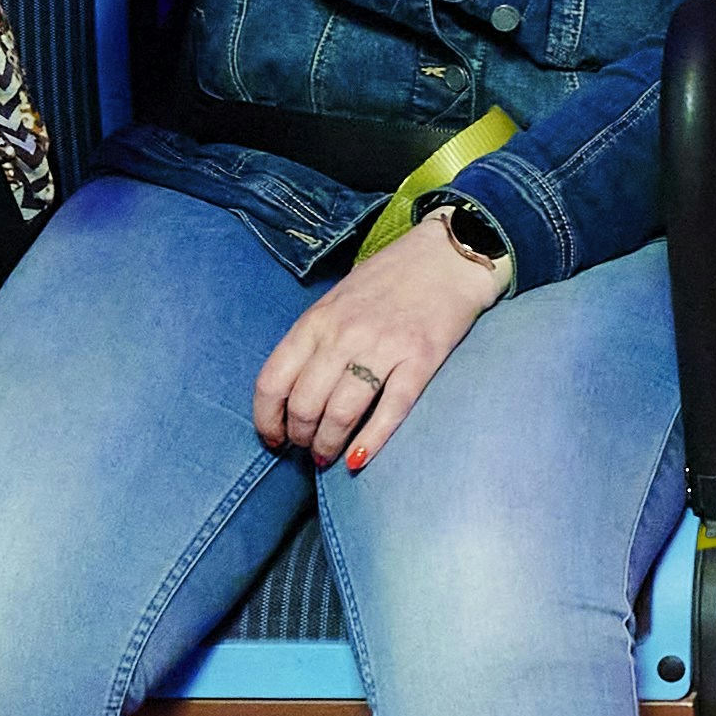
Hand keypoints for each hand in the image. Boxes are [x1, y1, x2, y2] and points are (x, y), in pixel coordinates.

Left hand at [254, 215, 506, 468]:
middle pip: (304, 405)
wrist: (448, 256)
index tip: (274, 438)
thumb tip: (292, 392)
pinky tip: (359, 459)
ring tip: (330, 456)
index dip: (267, 420)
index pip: (273, 381)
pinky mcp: (420, 360)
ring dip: (329, 445)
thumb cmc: (389, 280)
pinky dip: (371, 441)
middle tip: (308, 448)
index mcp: (317, 320)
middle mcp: (344, 334)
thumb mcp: (337, 300)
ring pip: (341, 414)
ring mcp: (383, 347)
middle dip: (301, 438)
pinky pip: (389, 410)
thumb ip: (314, 339)